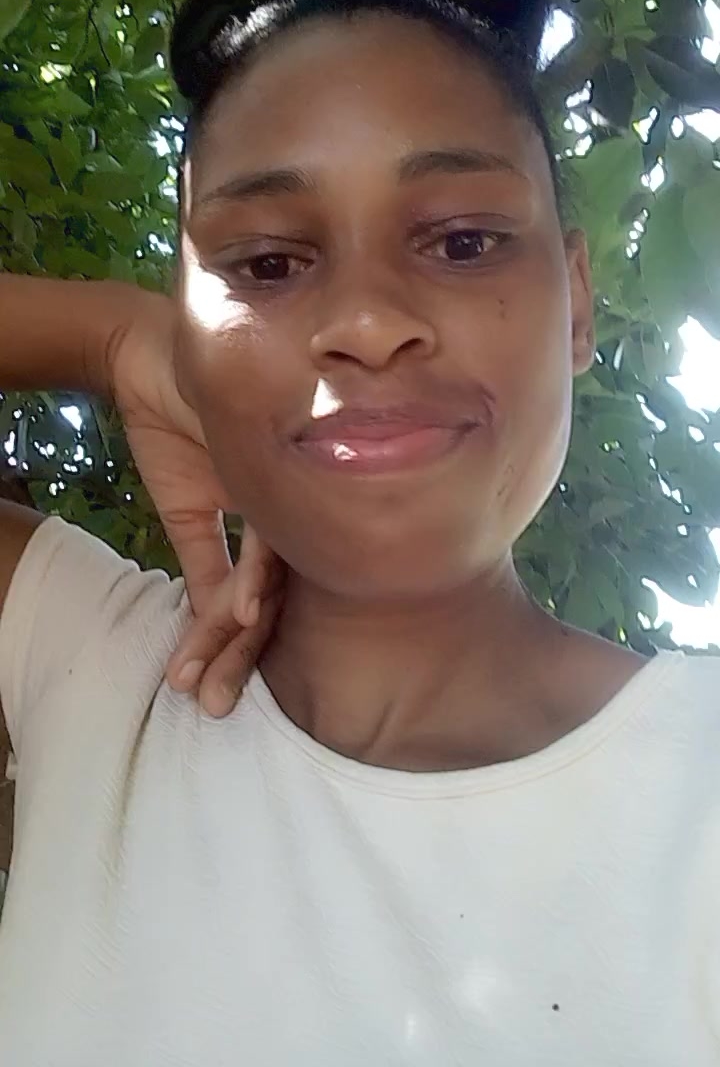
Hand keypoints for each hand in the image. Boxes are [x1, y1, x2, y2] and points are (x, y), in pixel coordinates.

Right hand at [103, 285, 283, 714]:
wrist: (156, 362)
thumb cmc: (182, 431)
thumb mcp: (188, 513)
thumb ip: (209, 566)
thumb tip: (220, 626)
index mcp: (278, 528)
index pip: (262, 600)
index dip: (233, 648)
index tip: (204, 691)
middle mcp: (293, 514)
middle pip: (274, 599)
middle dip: (237, 656)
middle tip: (210, 708)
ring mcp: (287, 491)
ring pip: (271, 577)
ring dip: (238, 631)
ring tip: (211, 680)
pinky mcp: (271, 467)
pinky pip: (270, 530)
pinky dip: (257, 571)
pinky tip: (250, 612)